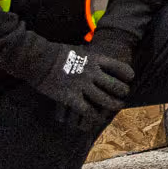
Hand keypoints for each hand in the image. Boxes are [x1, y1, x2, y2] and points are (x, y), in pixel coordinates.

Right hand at [16, 35, 132, 131]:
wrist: (37, 58)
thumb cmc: (56, 52)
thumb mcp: (80, 50)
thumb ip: (90, 57)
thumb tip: (98, 59)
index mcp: (95, 59)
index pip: (120, 68)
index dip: (128, 75)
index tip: (130, 78)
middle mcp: (92, 73)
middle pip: (116, 86)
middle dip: (123, 92)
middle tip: (124, 95)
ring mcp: (82, 86)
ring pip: (105, 101)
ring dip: (113, 105)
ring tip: (117, 106)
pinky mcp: (70, 97)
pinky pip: (87, 111)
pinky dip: (94, 116)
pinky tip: (97, 117)